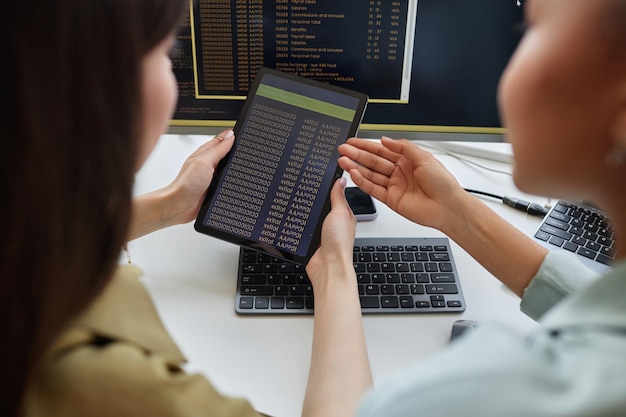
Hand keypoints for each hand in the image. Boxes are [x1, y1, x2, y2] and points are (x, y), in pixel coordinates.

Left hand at [165, 129, 234, 224]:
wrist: (179, 206)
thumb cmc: (185, 184)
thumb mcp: (205, 161)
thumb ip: (218, 149)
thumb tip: (230, 135)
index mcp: (205, 153)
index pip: (222, 140)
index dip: (232, 137)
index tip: (243, 136)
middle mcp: (208, 164)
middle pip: (227, 155)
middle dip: (236, 154)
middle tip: (244, 155)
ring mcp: (211, 177)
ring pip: (228, 170)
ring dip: (234, 171)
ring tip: (240, 171)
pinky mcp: (214, 189)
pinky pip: (227, 183)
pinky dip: (232, 184)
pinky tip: (234, 185)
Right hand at [306, 177, 356, 289]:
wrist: (328, 267)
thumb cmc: (339, 244)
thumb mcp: (339, 213)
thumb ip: (338, 196)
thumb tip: (341, 180)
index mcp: (344, 215)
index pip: (336, 195)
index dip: (329, 186)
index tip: (320, 176)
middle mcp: (334, 223)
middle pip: (322, 205)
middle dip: (316, 199)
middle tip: (305, 187)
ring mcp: (323, 231)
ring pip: (312, 216)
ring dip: (307, 213)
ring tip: (298, 201)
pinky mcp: (313, 239)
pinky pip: (305, 227)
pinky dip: (301, 224)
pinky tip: (295, 219)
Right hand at [338, 137, 466, 230]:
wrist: (447, 206)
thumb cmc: (442, 183)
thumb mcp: (424, 157)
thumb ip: (403, 147)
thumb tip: (386, 140)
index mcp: (407, 160)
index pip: (382, 150)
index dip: (366, 146)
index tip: (353, 142)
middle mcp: (399, 172)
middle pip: (373, 161)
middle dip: (357, 155)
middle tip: (343, 150)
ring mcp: (394, 186)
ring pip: (371, 174)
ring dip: (356, 167)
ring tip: (343, 161)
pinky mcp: (391, 199)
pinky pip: (373, 189)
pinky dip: (363, 182)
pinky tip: (354, 174)